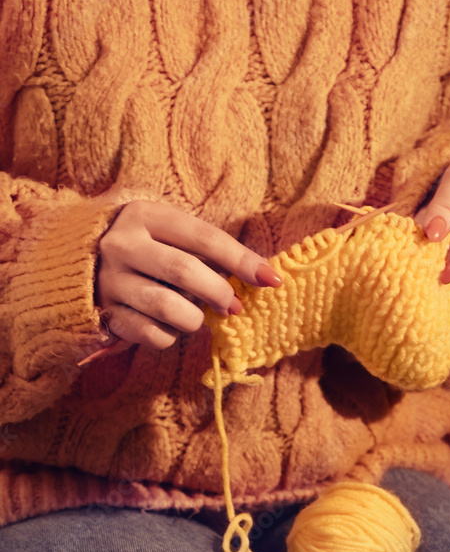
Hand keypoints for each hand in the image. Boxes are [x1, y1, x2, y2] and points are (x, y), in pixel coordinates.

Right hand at [94, 190, 282, 352]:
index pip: (204, 238)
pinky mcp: (106, 313)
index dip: (242, 260)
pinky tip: (169, 326)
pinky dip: (170, 336)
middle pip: (184, 272)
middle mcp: (123, 245)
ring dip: (194, 318)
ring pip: (167, 308)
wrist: (78, 260)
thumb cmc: (145, 245)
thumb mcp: (169, 232)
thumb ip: (207, 250)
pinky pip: (151, 334)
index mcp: (146, 215)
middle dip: (219, 293)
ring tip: (197, 316)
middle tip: (233, 306)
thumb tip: (258, 277)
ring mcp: (110, 281)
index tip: (270, 280)